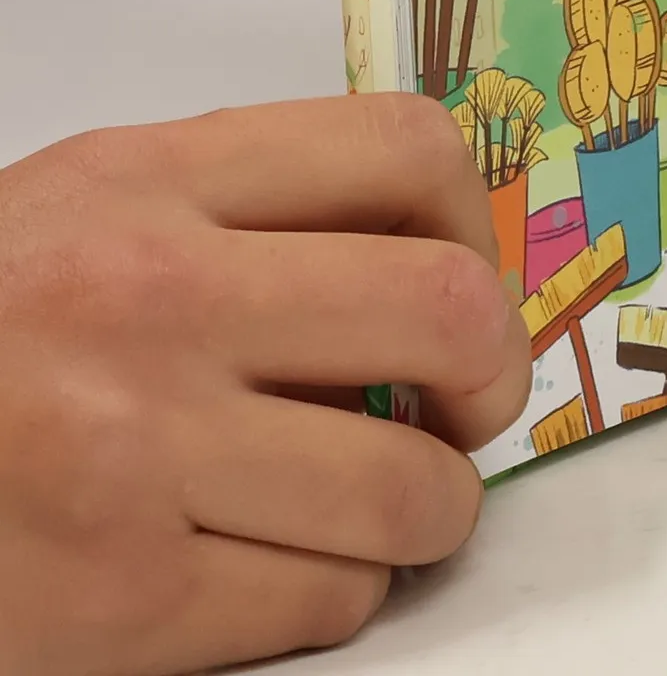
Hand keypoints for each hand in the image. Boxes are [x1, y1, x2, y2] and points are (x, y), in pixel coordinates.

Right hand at [0, 95, 530, 675]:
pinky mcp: (113, 605)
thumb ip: (245, 215)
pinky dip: (337, 590)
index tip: (466, 281)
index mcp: (148, 181)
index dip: (474, 222)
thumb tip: (430, 268)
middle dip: (490, 377)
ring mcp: (133, 457)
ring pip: (406, 488)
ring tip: (390, 502)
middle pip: (444, 312)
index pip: (403, 151)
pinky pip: (323, 600)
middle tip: (467, 408)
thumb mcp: (86, 210)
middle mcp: (152, 303)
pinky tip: (285, 565)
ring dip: (428, 509)